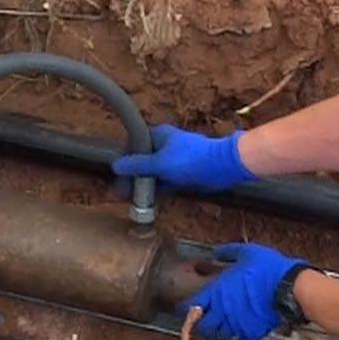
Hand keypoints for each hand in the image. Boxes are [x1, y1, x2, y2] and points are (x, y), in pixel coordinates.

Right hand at [112, 124, 255, 192]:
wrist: (222, 166)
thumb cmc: (191, 159)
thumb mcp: (160, 163)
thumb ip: (138, 165)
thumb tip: (116, 165)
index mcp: (158, 136)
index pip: (133, 147)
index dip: (124, 162)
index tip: (116, 178)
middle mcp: (164, 147)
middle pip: (142, 162)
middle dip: (132, 178)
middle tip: (121, 195)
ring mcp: (173, 161)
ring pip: (152, 174)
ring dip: (143, 187)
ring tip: (132, 202)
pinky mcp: (181, 174)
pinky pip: (164, 183)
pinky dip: (157, 191)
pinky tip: (148, 203)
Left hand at [183, 242, 307, 339]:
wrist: (290, 288)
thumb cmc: (269, 269)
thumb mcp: (247, 252)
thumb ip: (228, 252)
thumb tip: (216, 252)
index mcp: (218, 291)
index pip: (193, 305)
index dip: (188, 307)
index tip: (189, 307)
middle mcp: (224, 311)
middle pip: (204, 326)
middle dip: (204, 322)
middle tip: (207, 316)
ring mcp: (237, 324)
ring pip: (220, 334)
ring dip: (220, 328)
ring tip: (224, 320)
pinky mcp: (251, 332)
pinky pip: (239, 337)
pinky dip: (237, 332)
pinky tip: (241, 324)